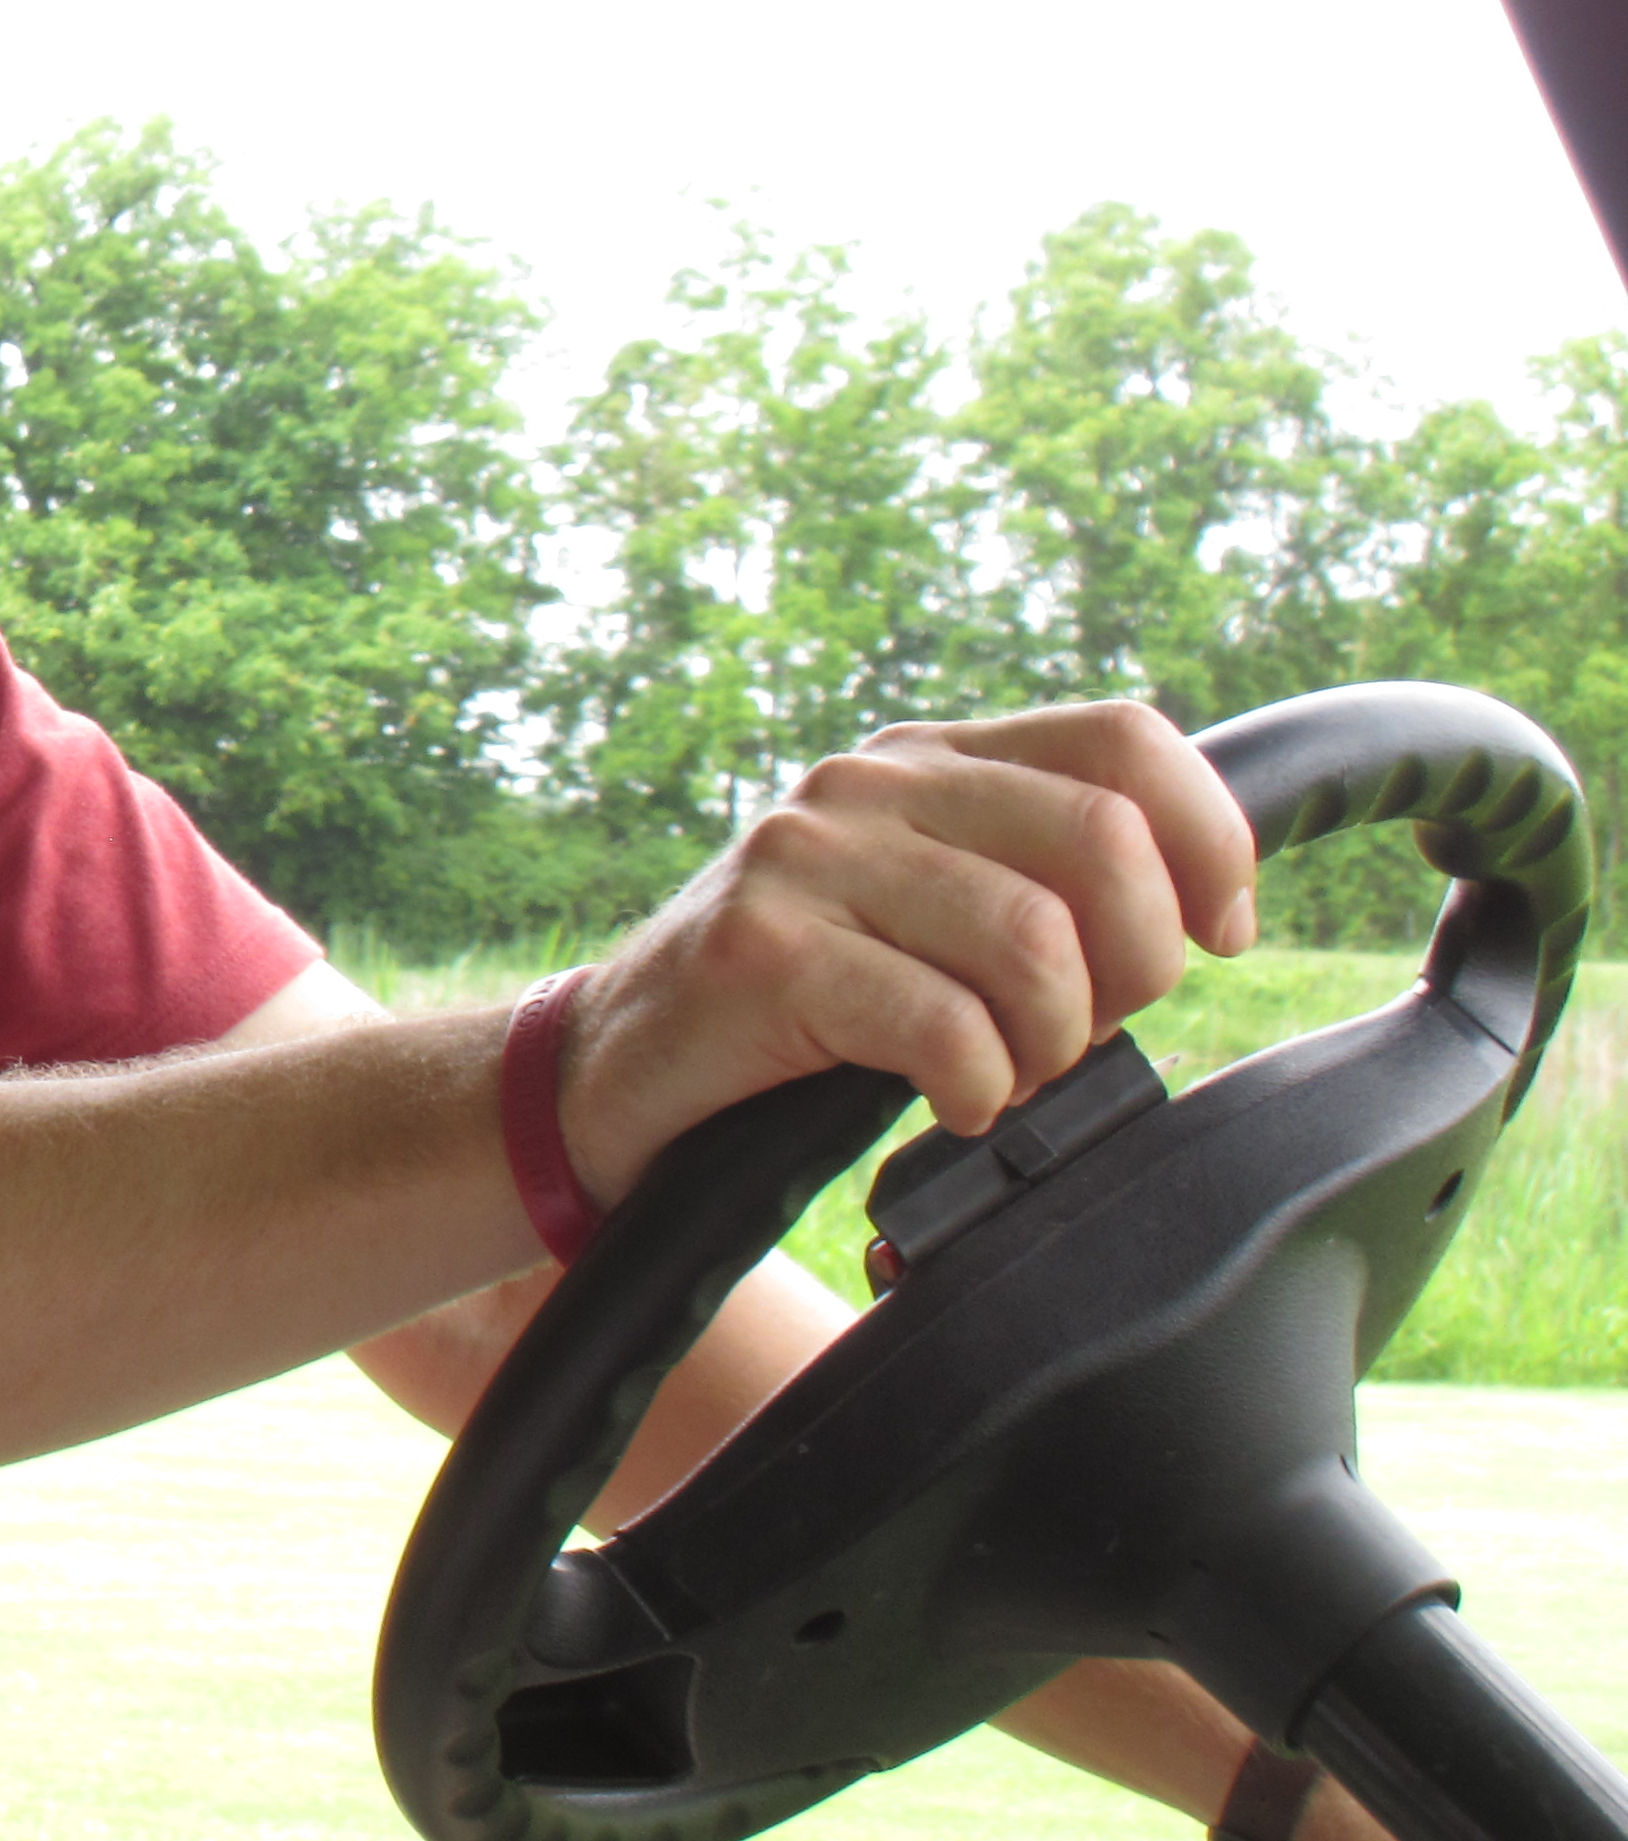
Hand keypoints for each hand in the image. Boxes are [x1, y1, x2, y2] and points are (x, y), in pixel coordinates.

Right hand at [555, 704, 1259, 1210]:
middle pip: (1101, 840)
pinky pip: (947, 1027)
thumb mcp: (925, 908)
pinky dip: (979, 1089)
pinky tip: (948, 1101)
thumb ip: (1035, 877)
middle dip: (1139, 964)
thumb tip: (1200, 910)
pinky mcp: (762, 951)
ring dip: (1052, 1045)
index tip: (1217, 935)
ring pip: (1034, 941)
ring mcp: (806, 859)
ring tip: (1006, 1074)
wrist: (622, 1068)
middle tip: (1087, 1032)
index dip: (1210, 839)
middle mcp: (868, 784)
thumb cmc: (803, 1005)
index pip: (1125, 739)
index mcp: (926, 759)